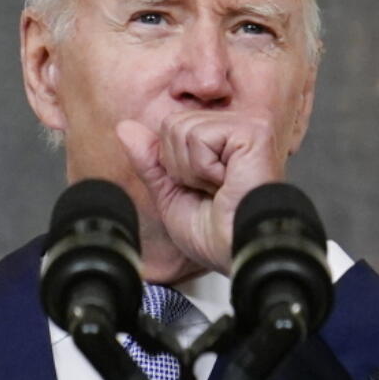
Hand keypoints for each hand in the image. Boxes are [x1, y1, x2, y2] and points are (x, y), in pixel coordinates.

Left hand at [116, 111, 284, 274]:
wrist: (238, 254)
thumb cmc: (216, 235)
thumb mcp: (170, 195)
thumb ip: (150, 160)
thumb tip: (125, 128)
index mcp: (220, 139)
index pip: (170, 128)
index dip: (172, 166)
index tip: (201, 191)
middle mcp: (235, 127)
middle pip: (172, 125)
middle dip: (180, 166)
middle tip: (211, 191)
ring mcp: (246, 125)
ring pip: (181, 129)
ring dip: (192, 170)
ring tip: (221, 188)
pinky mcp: (253, 131)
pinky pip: (198, 136)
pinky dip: (203, 168)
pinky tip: (227, 183)